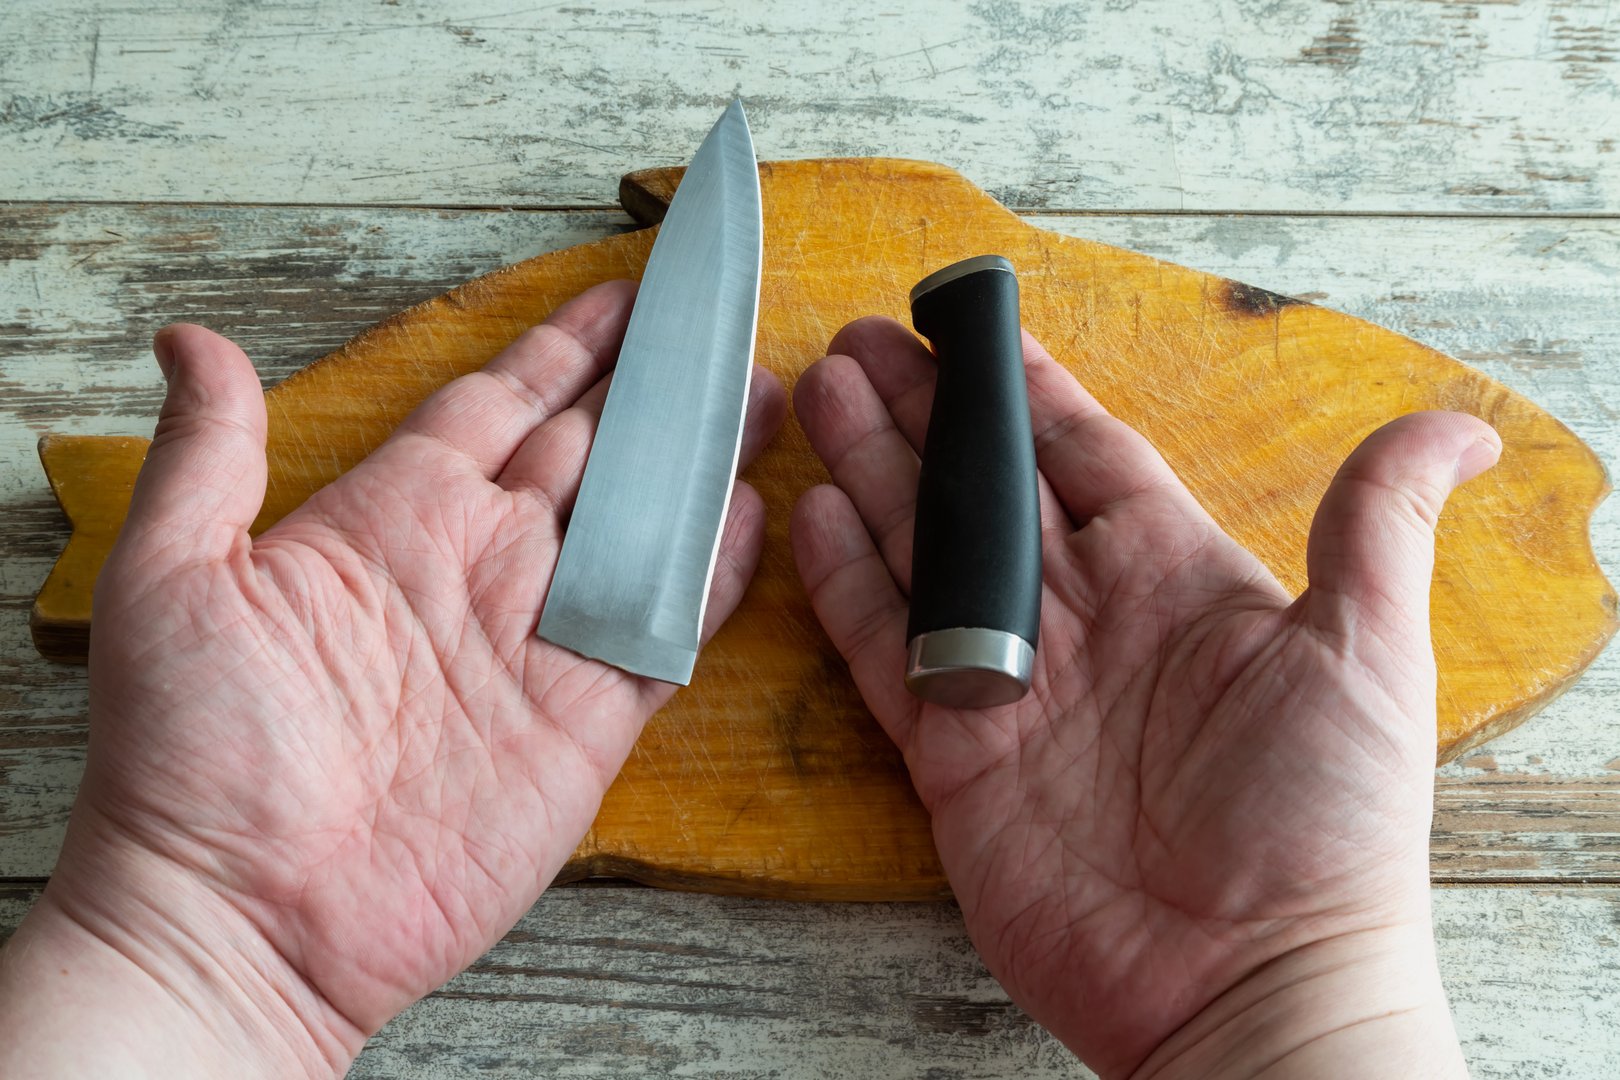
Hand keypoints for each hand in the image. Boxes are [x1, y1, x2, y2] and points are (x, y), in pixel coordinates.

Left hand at [0, 281, 785, 1076]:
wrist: (246, 914)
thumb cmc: (192, 754)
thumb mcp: (171, 577)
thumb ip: (209, 454)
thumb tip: (194, 339)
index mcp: (394, 515)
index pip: (501, 402)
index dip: (563, 346)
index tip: (621, 295)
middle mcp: (478, 565)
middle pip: (588, 449)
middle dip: (653, 388)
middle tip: (714, 331)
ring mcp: (538, 641)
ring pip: (641, 525)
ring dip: (698, 463)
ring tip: (755, 398)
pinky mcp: (585, 722)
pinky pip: (665, 630)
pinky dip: (713, 574)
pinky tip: (750, 516)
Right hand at [790, 318, 1497, 1077]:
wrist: (1249, 983)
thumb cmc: (1324, 827)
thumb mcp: (1367, 656)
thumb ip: (1376, 525)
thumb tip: (1463, 425)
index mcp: (1171, 575)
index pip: (1082, 454)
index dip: (1023, 389)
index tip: (972, 327)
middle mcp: (1084, 617)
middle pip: (985, 488)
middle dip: (924, 413)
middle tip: (864, 341)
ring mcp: (1012, 682)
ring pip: (923, 552)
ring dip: (874, 474)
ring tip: (824, 395)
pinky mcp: (955, 755)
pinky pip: (884, 652)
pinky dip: (847, 585)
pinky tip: (817, 516)